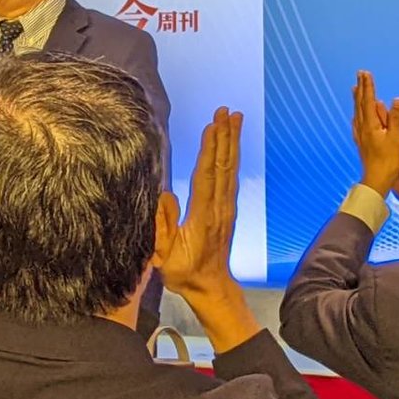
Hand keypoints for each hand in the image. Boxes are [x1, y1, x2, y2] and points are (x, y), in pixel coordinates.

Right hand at [162, 108, 259, 352]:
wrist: (211, 287)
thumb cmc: (184, 273)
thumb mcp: (165, 256)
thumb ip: (163, 226)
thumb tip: (165, 194)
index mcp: (203, 216)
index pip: (206, 176)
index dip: (209, 150)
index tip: (212, 125)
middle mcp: (219, 207)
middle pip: (223, 166)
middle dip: (225, 136)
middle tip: (227, 111)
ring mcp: (226, 207)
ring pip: (230, 169)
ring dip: (232, 142)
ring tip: (235, 118)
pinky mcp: (227, 209)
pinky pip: (231, 177)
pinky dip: (231, 156)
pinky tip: (231, 144)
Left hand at [352, 71, 398, 197]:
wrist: (376, 179)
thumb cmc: (389, 161)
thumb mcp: (396, 138)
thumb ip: (396, 118)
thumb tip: (396, 99)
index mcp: (371, 125)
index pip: (369, 100)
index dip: (368, 86)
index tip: (366, 73)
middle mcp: (362, 127)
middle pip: (360, 103)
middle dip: (361, 87)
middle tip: (360, 74)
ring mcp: (360, 134)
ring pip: (357, 111)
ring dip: (358, 98)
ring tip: (355, 88)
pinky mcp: (361, 141)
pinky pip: (357, 121)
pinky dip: (357, 112)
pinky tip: (356, 114)